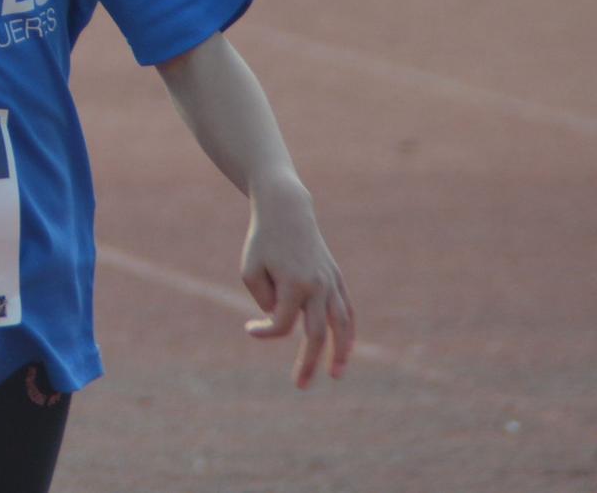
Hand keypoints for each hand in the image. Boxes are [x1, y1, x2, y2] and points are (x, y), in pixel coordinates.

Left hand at [241, 180, 353, 387]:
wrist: (286, 210)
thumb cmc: (263, 241)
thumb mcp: (250, 269)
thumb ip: (264, 299)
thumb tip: (281, 318)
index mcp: (293, 284)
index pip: (281, 323)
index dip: (264, 332)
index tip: (249, 328)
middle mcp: (317, 286)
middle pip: (316, 334)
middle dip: (308, 363)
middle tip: (300, 386)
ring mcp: (330, 282)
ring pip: (341, 325)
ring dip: (340, 353)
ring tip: (336, 375)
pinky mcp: (336, 278)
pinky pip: (347, 310)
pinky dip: (348, 331)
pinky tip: (344, 349)